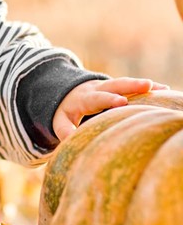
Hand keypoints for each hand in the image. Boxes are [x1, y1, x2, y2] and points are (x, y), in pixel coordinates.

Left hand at [52, 77, 168, 140]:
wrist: (66, 90)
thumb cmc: (66, 111)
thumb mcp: (59, 120)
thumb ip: (64, 130)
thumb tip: (70, 141)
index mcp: (83, 98)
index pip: (96, 98)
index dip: (108, 99)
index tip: (122, 101)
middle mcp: (97, 89)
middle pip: (114, 85)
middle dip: (131, 85)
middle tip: (147, 85)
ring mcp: (108, 86)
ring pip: (126, 83)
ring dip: (143, 85)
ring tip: (163, 88)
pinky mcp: (117, 88)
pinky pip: (133, 87)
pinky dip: (148, 88)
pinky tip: (165, 90)